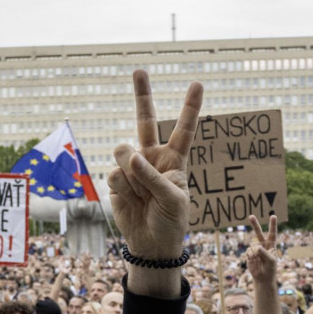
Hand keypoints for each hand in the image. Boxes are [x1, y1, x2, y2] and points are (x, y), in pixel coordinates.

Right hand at [108, 71, 202, 258]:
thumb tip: (130, 158)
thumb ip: (153, 177)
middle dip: (142, 94)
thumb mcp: (173, 199)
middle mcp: (152, 158)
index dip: (190, 107)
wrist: (150, 242)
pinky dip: (123, 189)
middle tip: (139, 70)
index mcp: (175, 159)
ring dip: (131, 174)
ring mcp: (132, 168)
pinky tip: (132, 200)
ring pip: (124, 152)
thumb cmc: (171, 220)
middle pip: (145, 120)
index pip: (184, 129)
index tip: (197, 84)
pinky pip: (115, 174)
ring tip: (141, 194)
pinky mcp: (116, 181)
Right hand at [246, 215, 278, 284]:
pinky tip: (254, 261)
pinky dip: (251, 256)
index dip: (272, 225)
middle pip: (258, 232)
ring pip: (253, 245)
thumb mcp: (271, 260)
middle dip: (255, 224)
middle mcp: (263, 245)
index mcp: (271, 245)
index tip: (273, 216)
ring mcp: (255, 249)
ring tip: (258, 260)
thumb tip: (257, 247)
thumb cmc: (270, 268)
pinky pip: (248, 251)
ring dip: (255, 253)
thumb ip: (264, 253)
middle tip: (251, 216)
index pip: (272, 233)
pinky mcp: (249, 254)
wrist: (262, 277)